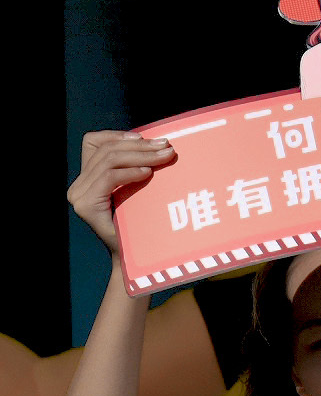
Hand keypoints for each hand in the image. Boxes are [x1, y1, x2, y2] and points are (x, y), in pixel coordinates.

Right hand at [66, 130, 177, 257]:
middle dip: (139, 145)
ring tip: (165, 156)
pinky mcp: (85, 206)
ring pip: (108, 161)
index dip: (117, 135)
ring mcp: (78, 195)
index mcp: (87, 178)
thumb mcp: (137, 190)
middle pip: (105, 150)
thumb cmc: (143, 224)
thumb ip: (135, 168)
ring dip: (141, 155)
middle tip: (167, 145)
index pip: (93, 143)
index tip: (147, 137)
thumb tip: (158, 142)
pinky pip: (108, 178)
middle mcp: (78, 185)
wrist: (138, 259)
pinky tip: (149, 172)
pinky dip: (130, 172)